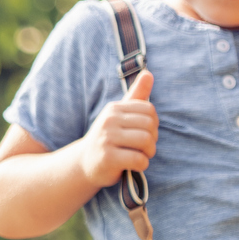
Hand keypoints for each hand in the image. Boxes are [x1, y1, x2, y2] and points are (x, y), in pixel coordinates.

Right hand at [77, 71, 157, 188]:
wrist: (85, 163)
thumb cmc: (108, 138)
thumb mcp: (119, 115)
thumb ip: (135, 95)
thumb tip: (148, 72)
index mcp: (114, 109)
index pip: (149, 109)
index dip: (153, 124)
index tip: (144, 133)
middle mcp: (109, 120)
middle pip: (150, 126)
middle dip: (153, 140)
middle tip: (144, 148)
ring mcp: (107, 139)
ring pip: (146, 141)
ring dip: (148, 153)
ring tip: (140, 156)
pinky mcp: (107, 158)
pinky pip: (138, 159)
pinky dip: (142, 165)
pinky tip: (134, 167)